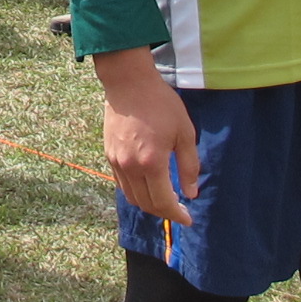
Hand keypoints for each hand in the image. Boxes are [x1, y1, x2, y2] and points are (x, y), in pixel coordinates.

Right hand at [96, 48, 198, 222]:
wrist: (129, 83)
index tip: (188, 219)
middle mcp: (131, 167)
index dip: (177, 215)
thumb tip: (191, 193)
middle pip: (146, 204)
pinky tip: (148, 185)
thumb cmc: (161, 104)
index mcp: (152, 162)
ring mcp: (117, 162)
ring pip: (132, 197)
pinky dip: (136, 191)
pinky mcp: (109, 155)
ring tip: (164, 200)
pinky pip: (122, 184)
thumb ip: (189, 166)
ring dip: (149, 204)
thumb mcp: (184, 132)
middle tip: (179, 211)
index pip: (163, 202)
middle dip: (165, 212)